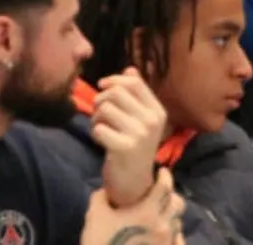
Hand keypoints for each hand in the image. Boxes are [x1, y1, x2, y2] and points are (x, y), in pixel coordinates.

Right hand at [81, 168, 184, 244]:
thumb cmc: (101, 242)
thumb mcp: (95, 215)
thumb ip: (102, 197)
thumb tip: (107, 191)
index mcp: (148, 212)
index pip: (165, 187)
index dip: (165, 176)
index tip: (161, 172)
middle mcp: (163, 225)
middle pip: (178, 203)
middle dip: (171, 195)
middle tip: (161, 193)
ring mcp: (167, 242)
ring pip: (178, 222)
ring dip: (171, 215)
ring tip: (160, 214)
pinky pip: (178, 241)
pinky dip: (174, 235)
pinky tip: (167, 234)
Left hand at [92, 68, 168, 207]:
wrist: (134, 184)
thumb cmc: (134, 147)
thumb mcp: (141, 120)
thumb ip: (136, 95)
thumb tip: (129, 68)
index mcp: (158, 111)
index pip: (134, 82)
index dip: (114, 80)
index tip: (102, 86)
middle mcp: (152, 121)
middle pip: (116, 92)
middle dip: (101, 100)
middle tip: (99, 115)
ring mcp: (140, 134)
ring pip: (105, 108)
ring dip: (96, 118)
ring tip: (100, 128)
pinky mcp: (125, 148)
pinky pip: (99, 128)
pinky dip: (94, 132)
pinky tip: (100, 141)